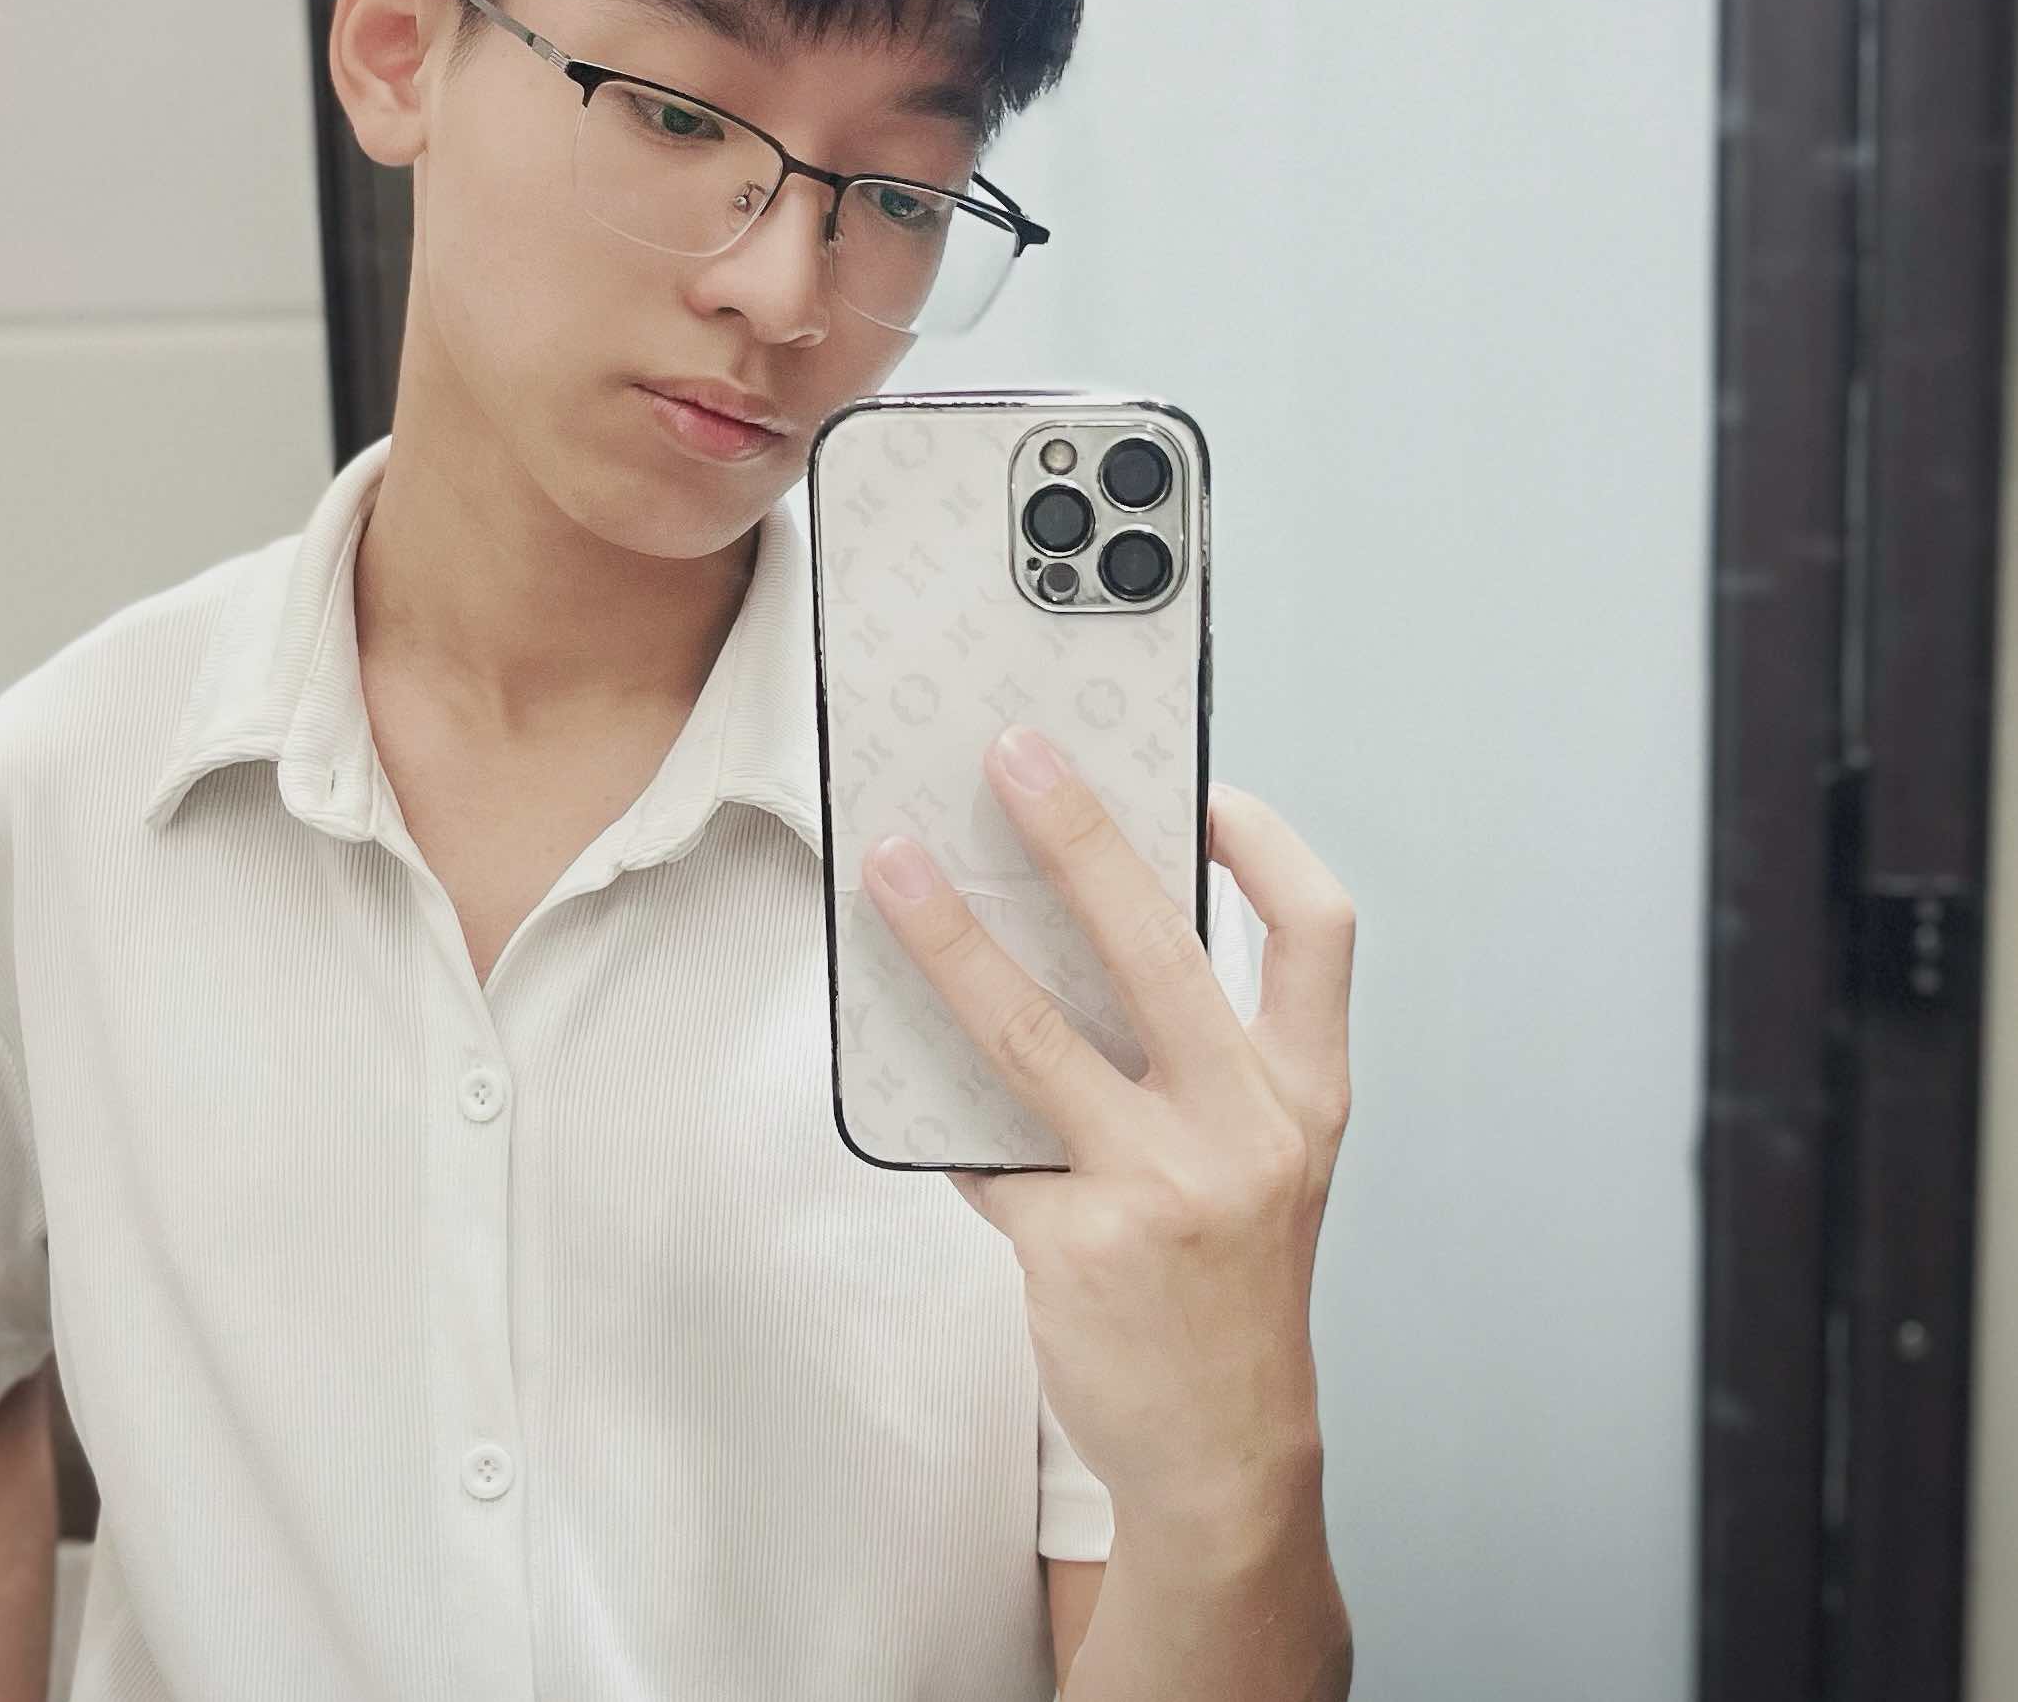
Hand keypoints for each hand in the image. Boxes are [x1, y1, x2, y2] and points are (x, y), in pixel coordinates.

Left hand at [860, 728, 1353, 1527]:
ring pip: (1032, 1033)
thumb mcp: (1258, 1158)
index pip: (1320, 933)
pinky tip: (890, 1049)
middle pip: (1157, 945)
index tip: (1198, 785)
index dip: (1265, 844)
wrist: (1225, 1456)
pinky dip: (932, 1095)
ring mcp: (1160, 1188)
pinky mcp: (1075, 1244)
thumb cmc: (1231, 1284)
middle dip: (1078, 834)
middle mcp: (1246, 1130)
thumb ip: (1195, 1056)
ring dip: (951, 938)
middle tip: (1013, 755)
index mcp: (1306, 1095)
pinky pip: (979, 1142)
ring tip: (893, 866)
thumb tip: (1064, 927)